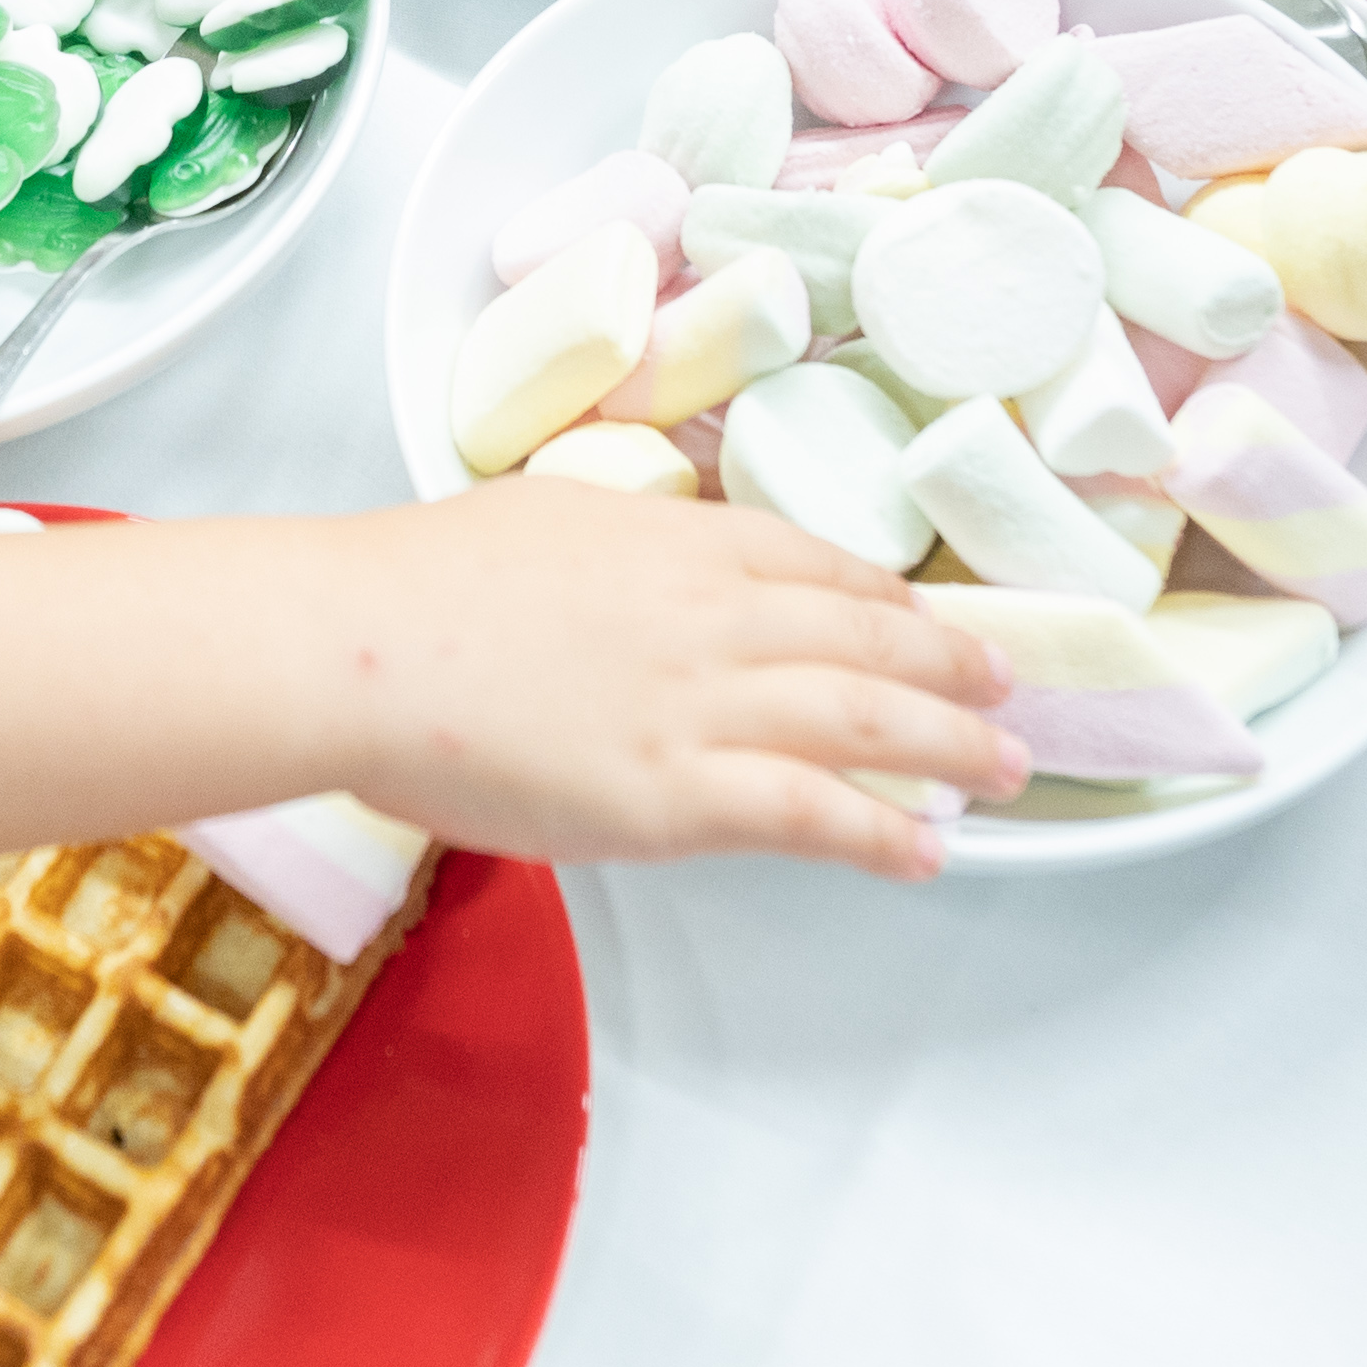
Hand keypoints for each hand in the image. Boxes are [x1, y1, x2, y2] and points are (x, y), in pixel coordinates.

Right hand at [312, 486, 1023, 881]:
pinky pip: (812, 815)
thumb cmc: (418, 584)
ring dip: (952, 748)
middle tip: (1006, 689)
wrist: (361, 644)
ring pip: (868, 722)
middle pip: (871, 640)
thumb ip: (620, 543)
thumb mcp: (548, 514)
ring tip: (1006, 770)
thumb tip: (646, 564)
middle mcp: (716, 614)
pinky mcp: (677, 795)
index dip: (888, 600)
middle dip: (951, 668)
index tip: (925, 619)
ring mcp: (705, 705)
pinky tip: (927, 851)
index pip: (819, 566)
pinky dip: (882, 833)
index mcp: (680, 539)